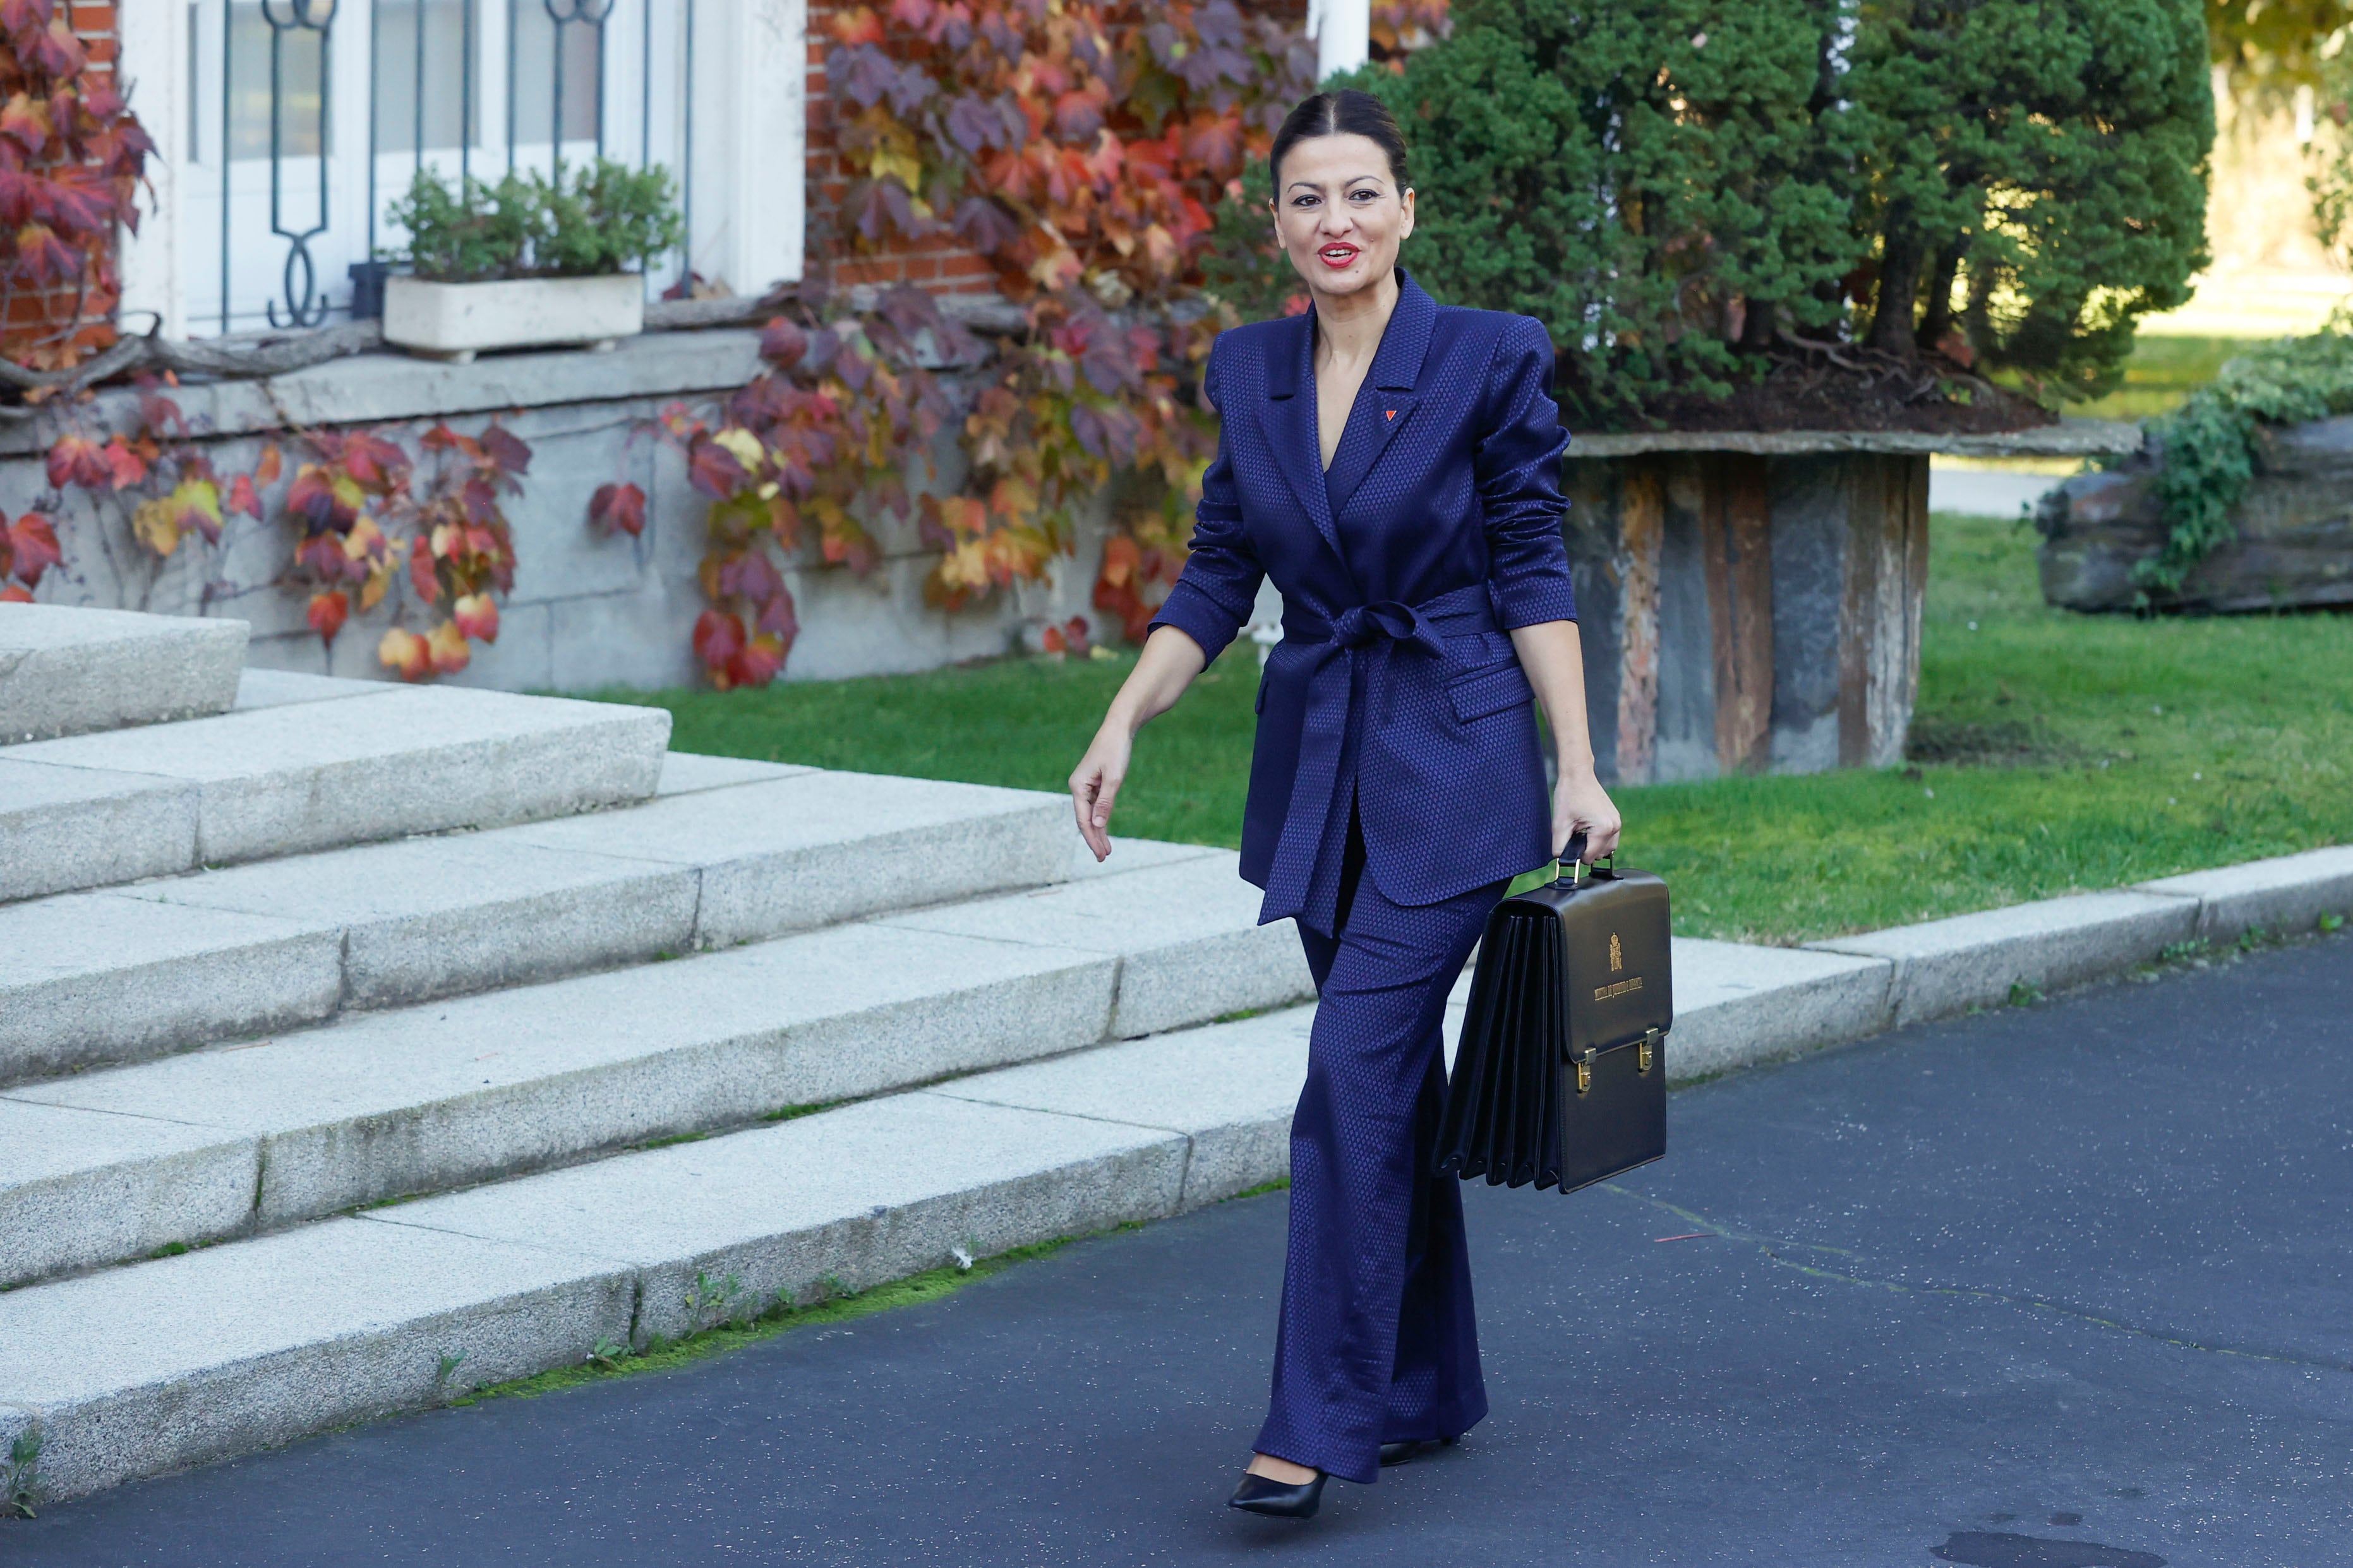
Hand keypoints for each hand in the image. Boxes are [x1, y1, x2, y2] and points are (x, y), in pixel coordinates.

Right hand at [1069, 724, 1132, 861]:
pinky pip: (1096, 806)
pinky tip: (1104, 830)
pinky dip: (1101, 819)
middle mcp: (1079, 787)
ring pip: (1090, 814)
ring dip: (1098, 832)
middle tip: (1104, 858)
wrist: (1118, 728)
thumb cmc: (1116, 750)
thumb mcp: (1114, 778)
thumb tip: (1097, 825)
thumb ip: (1105, 802)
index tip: (1101, 854)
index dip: (1092, 838)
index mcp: (1078, 785)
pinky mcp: (1095, 783)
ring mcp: (1086, 785)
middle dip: (1094, 839)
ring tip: (1106, 851)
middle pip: (1085, 819)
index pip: (1083, 819)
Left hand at [1553, 769, 1620, 861]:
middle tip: (1573, 835)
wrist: (1578, 775)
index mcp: (1603, 829)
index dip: (1577, 856)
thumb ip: (1559, 846)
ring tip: (1580, 832)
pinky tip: (1586, 829)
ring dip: (1593, 846)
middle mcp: (1615, 827)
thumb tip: (1561, 860)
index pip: (1590, 857)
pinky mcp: (1616, 819)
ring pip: (1607, 848)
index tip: (1568, 845)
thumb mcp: (1559, 823)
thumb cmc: (1569, 795)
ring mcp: (1617, 822)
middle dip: (1586, 850)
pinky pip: (1610, 838)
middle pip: (1600, 855)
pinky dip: (1599, 839)